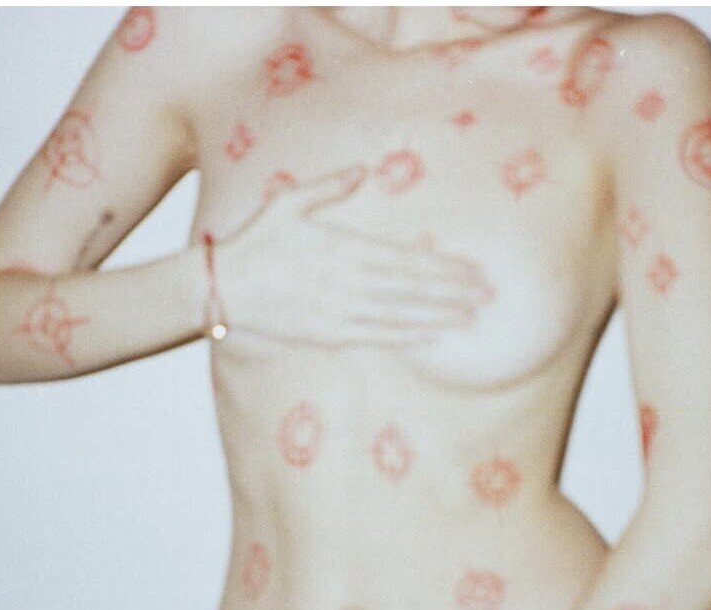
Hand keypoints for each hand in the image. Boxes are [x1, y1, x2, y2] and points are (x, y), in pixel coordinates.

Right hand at [212, 164, 494, 347]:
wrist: (221, 287)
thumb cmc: (255, 241)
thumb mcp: (287, 203)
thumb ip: (327, 187)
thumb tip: (361, 170)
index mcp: (341, 247)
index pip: (405, 259)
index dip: (443, 267)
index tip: (474, 270)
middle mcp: (345, 280)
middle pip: (411, 289)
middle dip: (453, 293)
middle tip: (489, 296)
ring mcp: (337, 311)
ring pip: (399, 315)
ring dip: (438, 317)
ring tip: (471, 319)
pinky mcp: (326, 334)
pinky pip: (374, 337)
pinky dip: (406, 338)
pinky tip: (432, 337)